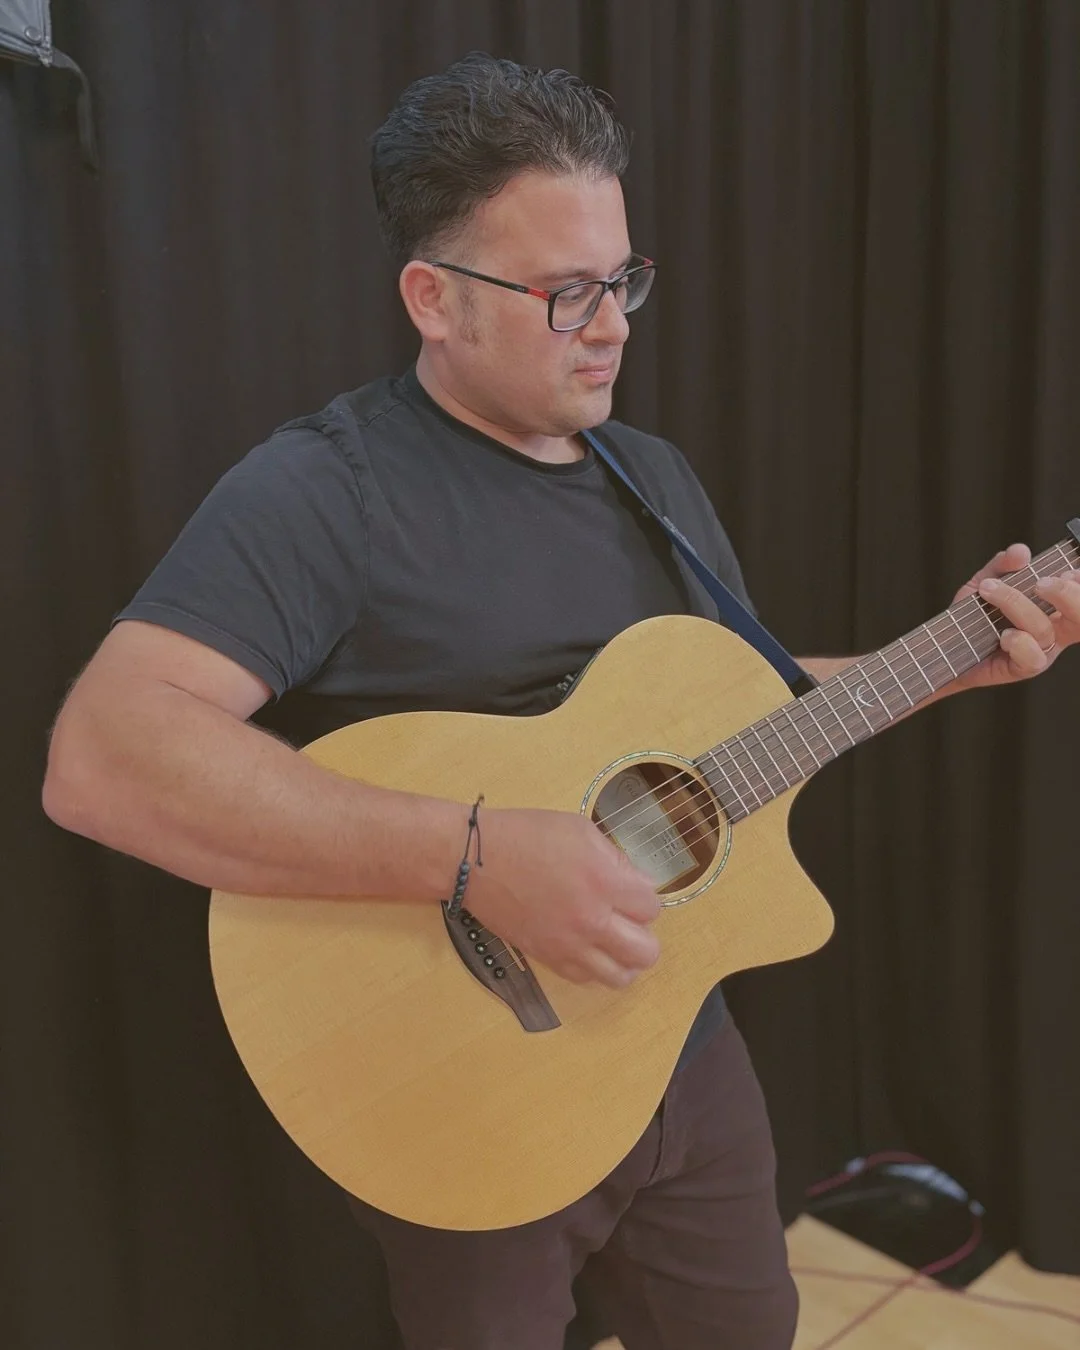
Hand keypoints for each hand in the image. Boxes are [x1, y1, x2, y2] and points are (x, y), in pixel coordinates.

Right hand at [463, 807, 660, 988]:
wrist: (476, 860)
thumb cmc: (525, 836)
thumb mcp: (580, 830)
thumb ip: (615, 859)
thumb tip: (637, 883)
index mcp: (604, 881)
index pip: (652, 907)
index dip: (643, 897)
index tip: (630, 889)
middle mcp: (592, 920)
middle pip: (646, 952)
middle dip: (644, 934)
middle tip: (628, 918)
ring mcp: (569, 945)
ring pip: (620, 976)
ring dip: (624, 959)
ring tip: (613, 940)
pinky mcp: (547, 958)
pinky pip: (586, 979)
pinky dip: (594, 967)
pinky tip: (587, 946)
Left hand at [949, 542, 1079, 691]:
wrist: (944, 645)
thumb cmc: (972, 616)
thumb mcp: (986, 580)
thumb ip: (1003, 564)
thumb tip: (1021, 552)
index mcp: (1053, 608)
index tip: (1067, 571)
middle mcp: (1052, 630)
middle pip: (1079, 616)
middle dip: (1066, 595)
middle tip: (1040, 582)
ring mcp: (1039, 650)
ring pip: (1044, 630)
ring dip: (1017, 605)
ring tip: (990, 590)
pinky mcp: (1021, 668)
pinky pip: (1033, 657)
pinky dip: (1019, 641)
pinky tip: (1002, 634)